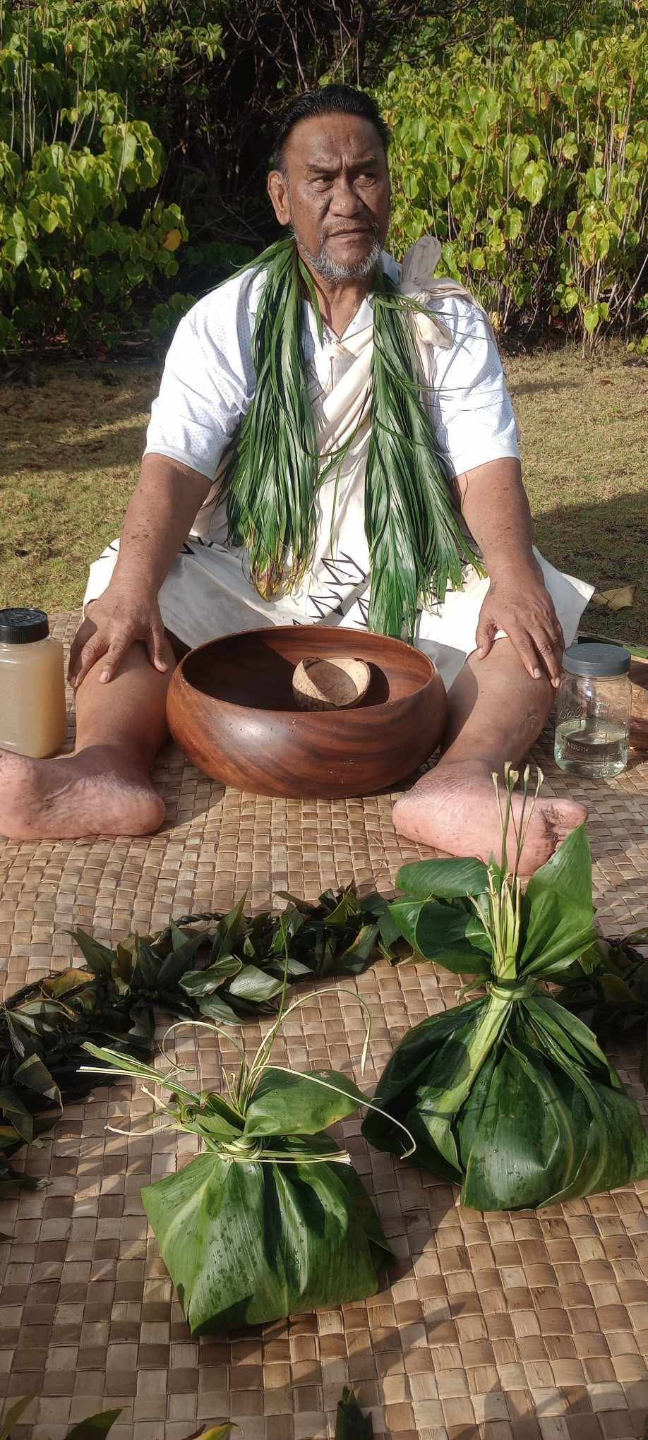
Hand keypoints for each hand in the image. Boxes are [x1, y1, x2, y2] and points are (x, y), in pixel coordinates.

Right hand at [68, 584, 168, 686]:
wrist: (132, 583)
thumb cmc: (146, 608)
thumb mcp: (156, 628)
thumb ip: (157, 649)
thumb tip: (163, 671)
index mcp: (126, 628)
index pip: (116, 650)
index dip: (109, 665)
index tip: (102, 681)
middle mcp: (107, 624)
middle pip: (91, 648)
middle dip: (82, 667)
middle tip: (76, 686)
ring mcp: (96, 619)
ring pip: (79, 642)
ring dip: (73, 661)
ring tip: (71, 680)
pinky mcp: (88, 616)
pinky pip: (78, 636)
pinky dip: (73, 651)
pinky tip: (71, 665)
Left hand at [475, 563, 563, 684]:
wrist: (516, 573)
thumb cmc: (498, 597)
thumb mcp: (485, 614)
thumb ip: (482, 635)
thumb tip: (481, 656)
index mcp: (514, 622)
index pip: (524, 646)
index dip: (531, 661)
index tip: (536, 676)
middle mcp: (532, 620)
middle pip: (544, 646)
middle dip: (550, 666)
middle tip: (554, 684)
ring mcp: (544, 616)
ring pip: (554, 641)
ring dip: (558, 660)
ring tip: (560, 676)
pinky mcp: (551, 613)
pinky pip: (559, 632)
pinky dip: (561, 645)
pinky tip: (562, 657)